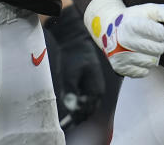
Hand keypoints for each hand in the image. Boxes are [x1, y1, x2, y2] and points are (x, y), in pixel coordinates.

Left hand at [44, 5, 104, 129]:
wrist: (75, 40)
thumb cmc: (73, 56)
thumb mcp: (69, 74)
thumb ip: (71, 91)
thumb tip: (71, 106)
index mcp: (96, 88)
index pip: (88, 109)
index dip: (78, 117)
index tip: (67, 121)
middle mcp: (97, 89)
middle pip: (89, 110)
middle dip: (78, 117)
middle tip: (65, 123)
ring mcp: (94, 86)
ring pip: (88, 106)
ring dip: (79, 112)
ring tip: (66, 119)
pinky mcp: (89, 83)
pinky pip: (85, 98)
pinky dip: (79, 104)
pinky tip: (70, 106)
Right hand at [83, 0, 163, 76]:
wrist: (109, 28)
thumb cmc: (134, 18)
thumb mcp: (150, 10)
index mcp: (132, 25)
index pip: (161, 34)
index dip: (159, 31)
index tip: (151, 27)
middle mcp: (124, 41)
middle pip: (158, 49)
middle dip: (157, 44)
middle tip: (148, 38)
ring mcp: (121, 56)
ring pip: (152, 62)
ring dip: (151, 55)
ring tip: (141, 46)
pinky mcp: (120, 68)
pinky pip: (143, 72)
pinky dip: (143, 65)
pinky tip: (135, 55)